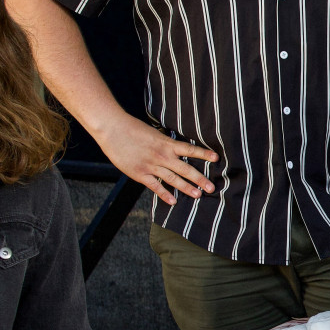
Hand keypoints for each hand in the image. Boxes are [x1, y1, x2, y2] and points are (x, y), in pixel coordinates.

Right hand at [96, 114, 216, 205]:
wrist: (112, 129)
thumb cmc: (131, 128)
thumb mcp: (153, 133)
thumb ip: (164, 142)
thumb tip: (175, 148)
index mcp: (166, 143)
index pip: (190, 149)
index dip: (204, 154)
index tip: (217, 158)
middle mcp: (162, 155)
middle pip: (185, 169)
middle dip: (200, 179)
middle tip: (212, 188)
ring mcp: (151, 165)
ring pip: (173, 179)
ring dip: (186, 188)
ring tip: (198, 195)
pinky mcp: (140, 174)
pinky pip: (155, 186)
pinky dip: (164, 194)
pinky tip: (173, 202)